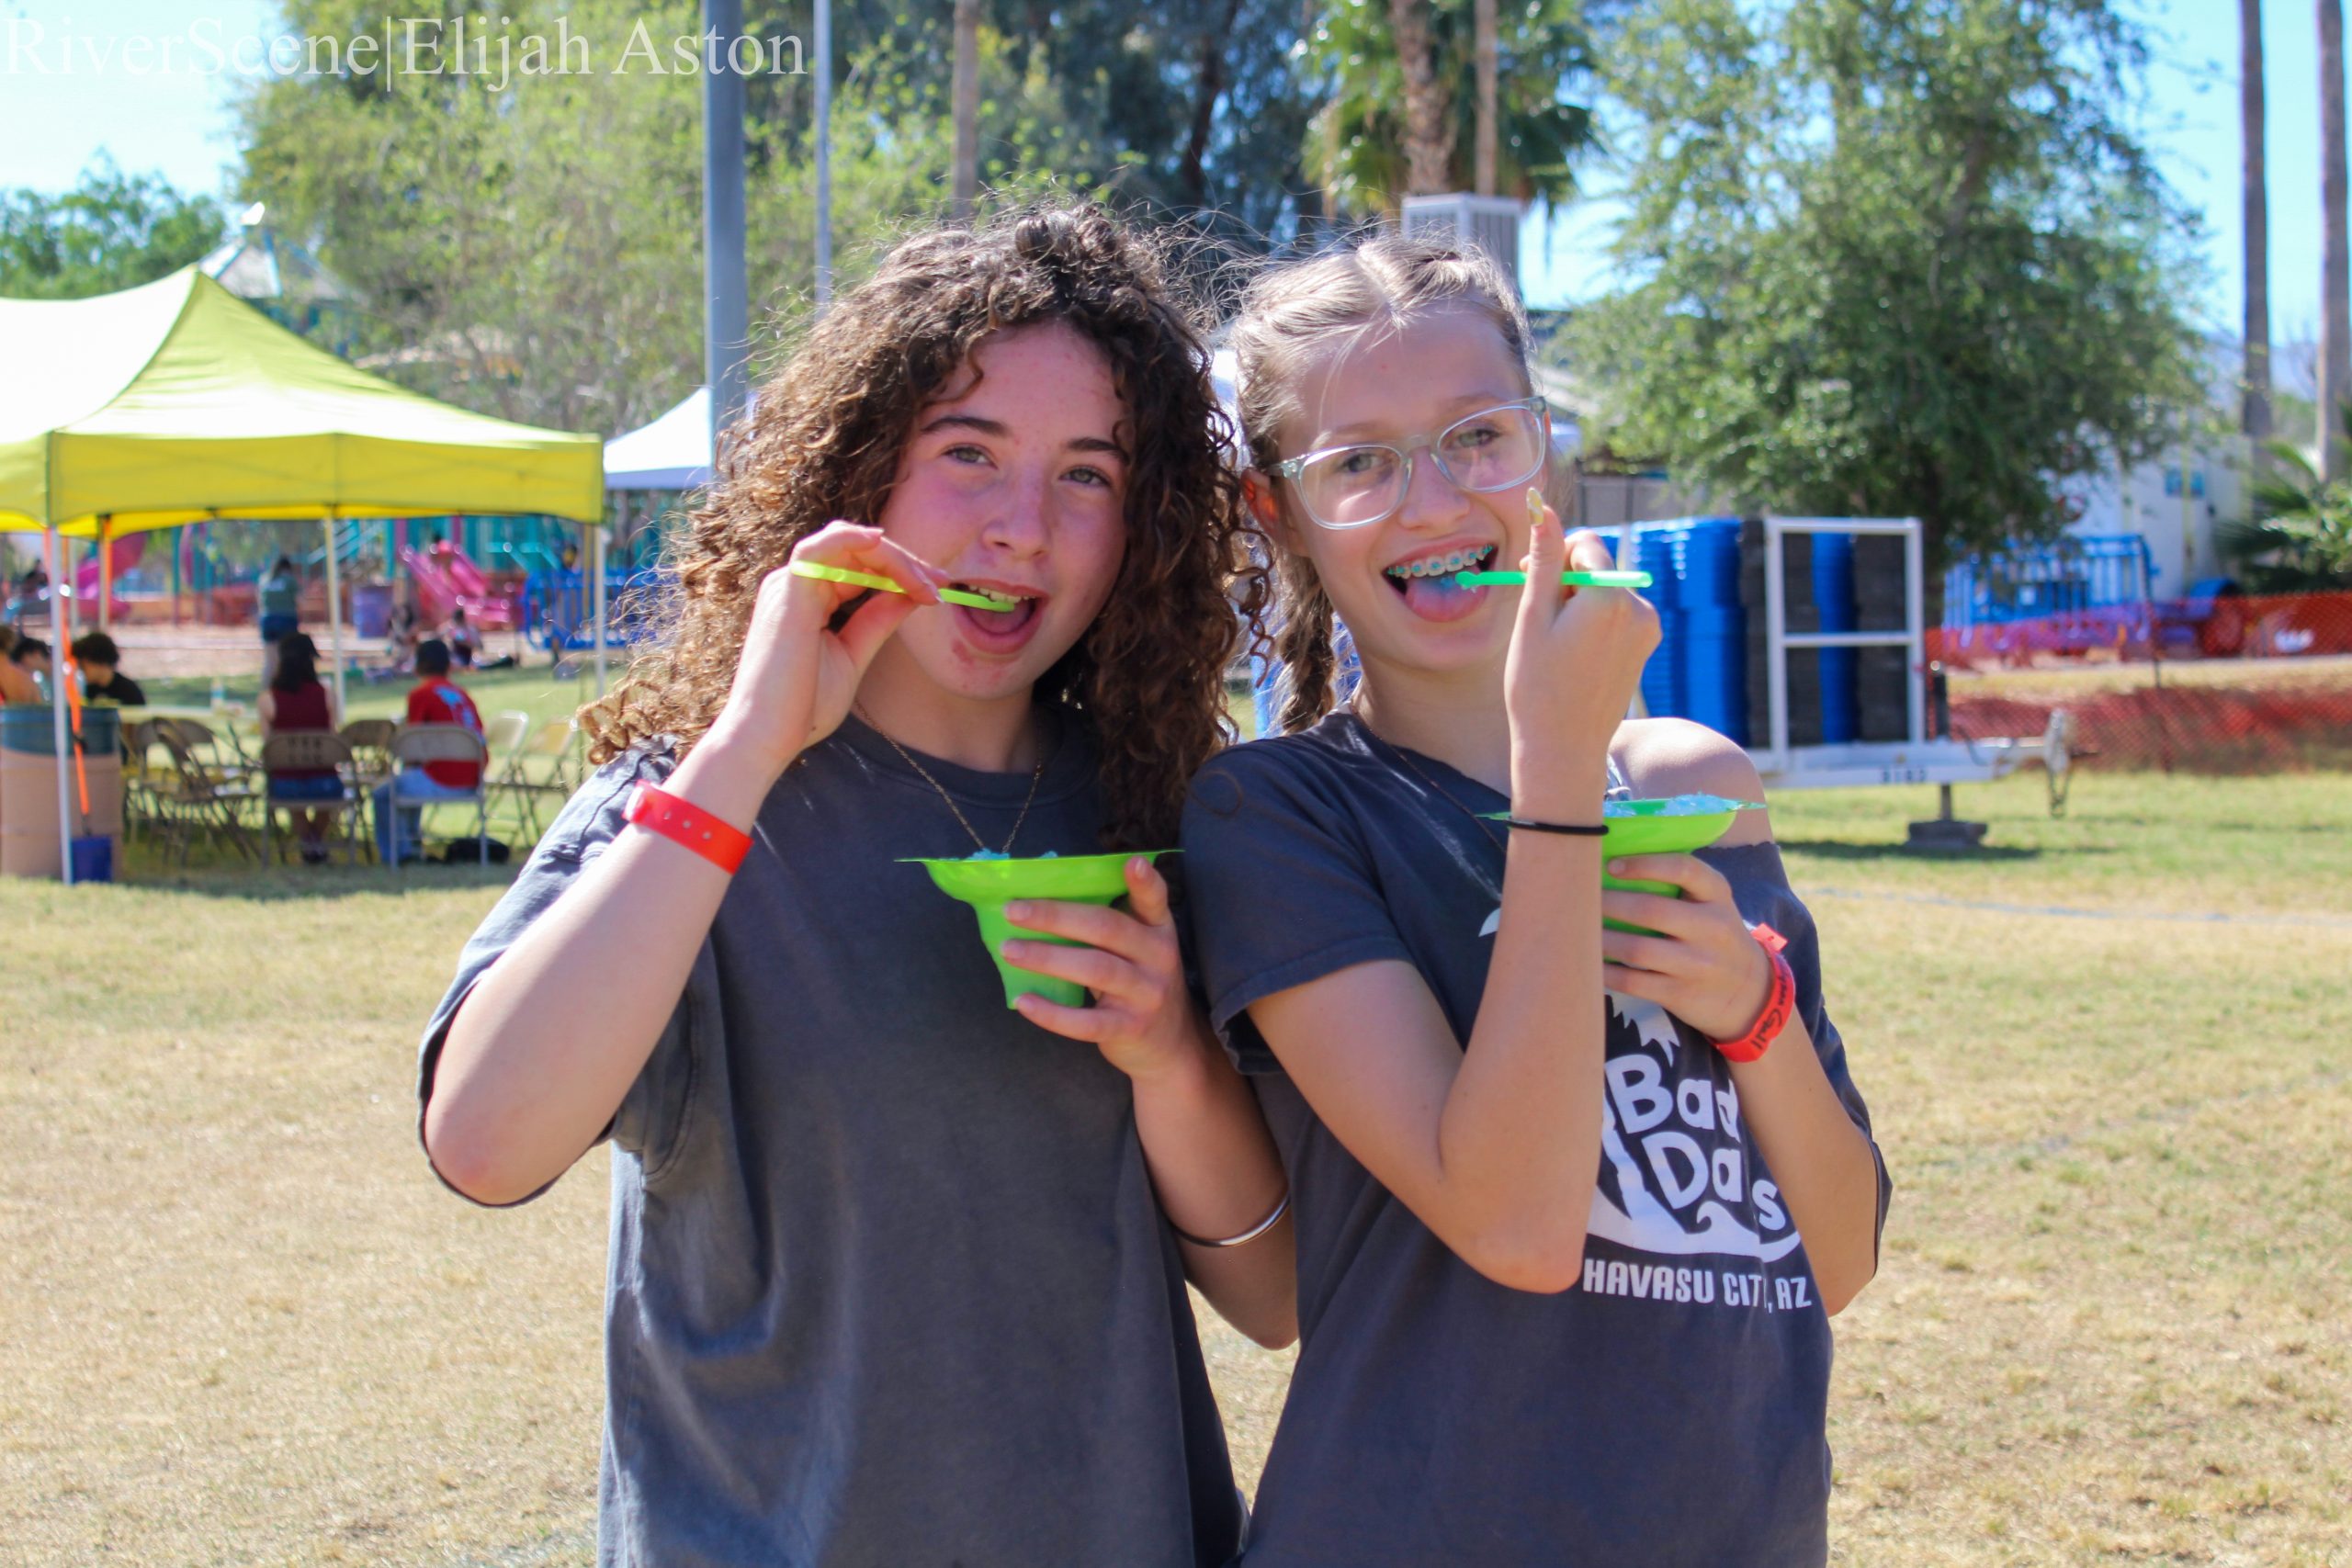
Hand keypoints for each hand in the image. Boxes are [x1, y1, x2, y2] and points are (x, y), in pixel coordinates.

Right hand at [705, 521, 946, 780]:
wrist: (768, 737)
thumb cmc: (804, 706)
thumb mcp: (854, 654)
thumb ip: (878, 620)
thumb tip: (911, 595)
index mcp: (809, 599)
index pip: (858, 566)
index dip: (901, 571)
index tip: (937, 591)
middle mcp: (796, 585)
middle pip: (856, 550)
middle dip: (904, 562)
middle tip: (941, 583)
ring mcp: (789, 586)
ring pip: (845, 544)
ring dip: (891, 557)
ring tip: (924, 581)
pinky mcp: (787, 592)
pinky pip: (819, 547)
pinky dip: (849, 537)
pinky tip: (880, 541)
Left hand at [1000, 858, 1211, 1082]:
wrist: (1169, 1045)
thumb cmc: (1138, 984)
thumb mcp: (1138, 950)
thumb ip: (1107, 927)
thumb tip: (1039, 905)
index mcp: (1158, 931)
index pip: (1155, 901)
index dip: (1145, 882)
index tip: (1131, 862)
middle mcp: (1158, 958)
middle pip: (1107, 929)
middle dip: (1056, 916)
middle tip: (1013, 911)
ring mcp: (1146, 994)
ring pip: (1096, 970)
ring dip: (1047, 958)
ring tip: (1009, 950)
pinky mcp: (1129, 1028)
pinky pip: (1086, 1022)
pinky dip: (1052, 1012)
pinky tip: (1024, 1001)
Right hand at [1504, 491, 1658, 810]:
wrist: (1563, 750)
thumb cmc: (1536, 689)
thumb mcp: (1532, 620)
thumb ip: (1545, 561)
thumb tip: (1544, 509)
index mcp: (1610, 599)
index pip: (1586, 544)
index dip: (1555, 556)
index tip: (1529, 580)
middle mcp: (1639, 608)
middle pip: (1598, 567)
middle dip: (1567, 581)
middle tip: (1536, 618)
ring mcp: (1648, 629)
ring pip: (1606, 591)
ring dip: (1579, 603)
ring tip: (1554, 644)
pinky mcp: (1646, 646)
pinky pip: (1617, 615)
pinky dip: (1594, 623)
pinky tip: (1574, 656)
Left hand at [1597, 852, 1772, 1042]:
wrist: (1750, 992)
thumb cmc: (1714, 934)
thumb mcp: (1712, 903)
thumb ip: (1678, 882)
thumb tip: (1610, 858)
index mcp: (1717, 895)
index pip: (1684, 869)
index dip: (1645, 864)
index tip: (1611, 865)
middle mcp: (1711, 927)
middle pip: (1651, 910)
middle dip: (1609, 903)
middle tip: (1580, 898)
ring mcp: (1697, 964)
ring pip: (1638, 949)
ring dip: (1601, 939)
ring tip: (1577, 929)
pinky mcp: (1681, 994)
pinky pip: (1634, 982)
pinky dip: (1606, 972)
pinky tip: (1588, 962)